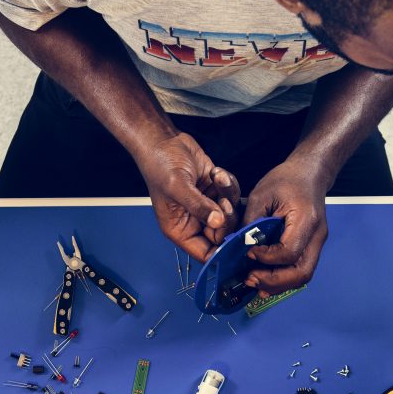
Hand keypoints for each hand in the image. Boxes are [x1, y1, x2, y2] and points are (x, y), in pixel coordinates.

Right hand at [137, 133, 238, 260]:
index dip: (221, 249)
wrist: (163, 140)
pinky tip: (215, 172)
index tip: (233, 237)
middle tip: (223, 202)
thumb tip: (218, 221)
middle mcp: (193, 221)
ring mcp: (206, 206)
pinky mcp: (214, 191)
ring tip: (216, 178)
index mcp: (180, 229)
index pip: (206, 253)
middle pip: (222, 234)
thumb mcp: (177, 187)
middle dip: (228, 218)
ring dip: (228, 195)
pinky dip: (228, 183)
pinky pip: (232, 195)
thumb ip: (198, 206)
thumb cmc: (159, 165)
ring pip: (230, 213)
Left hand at [241, 160, 328, 295]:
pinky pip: (300, 270)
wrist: (309, 174)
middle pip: (301, 272)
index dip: (267, 258)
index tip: (249, 253)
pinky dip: (283, 279)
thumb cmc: (287, 180)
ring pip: (303, 276)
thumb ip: (250, 221)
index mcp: (306, 219)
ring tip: (255, 283)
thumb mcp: (261, 194)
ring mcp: (317, 243)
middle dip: (274, 281)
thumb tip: (235, 245)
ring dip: (279, 284)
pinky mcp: (311, 247)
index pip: (290, 251)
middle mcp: (316, 235)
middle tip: (251, 279)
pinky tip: (265, 280)